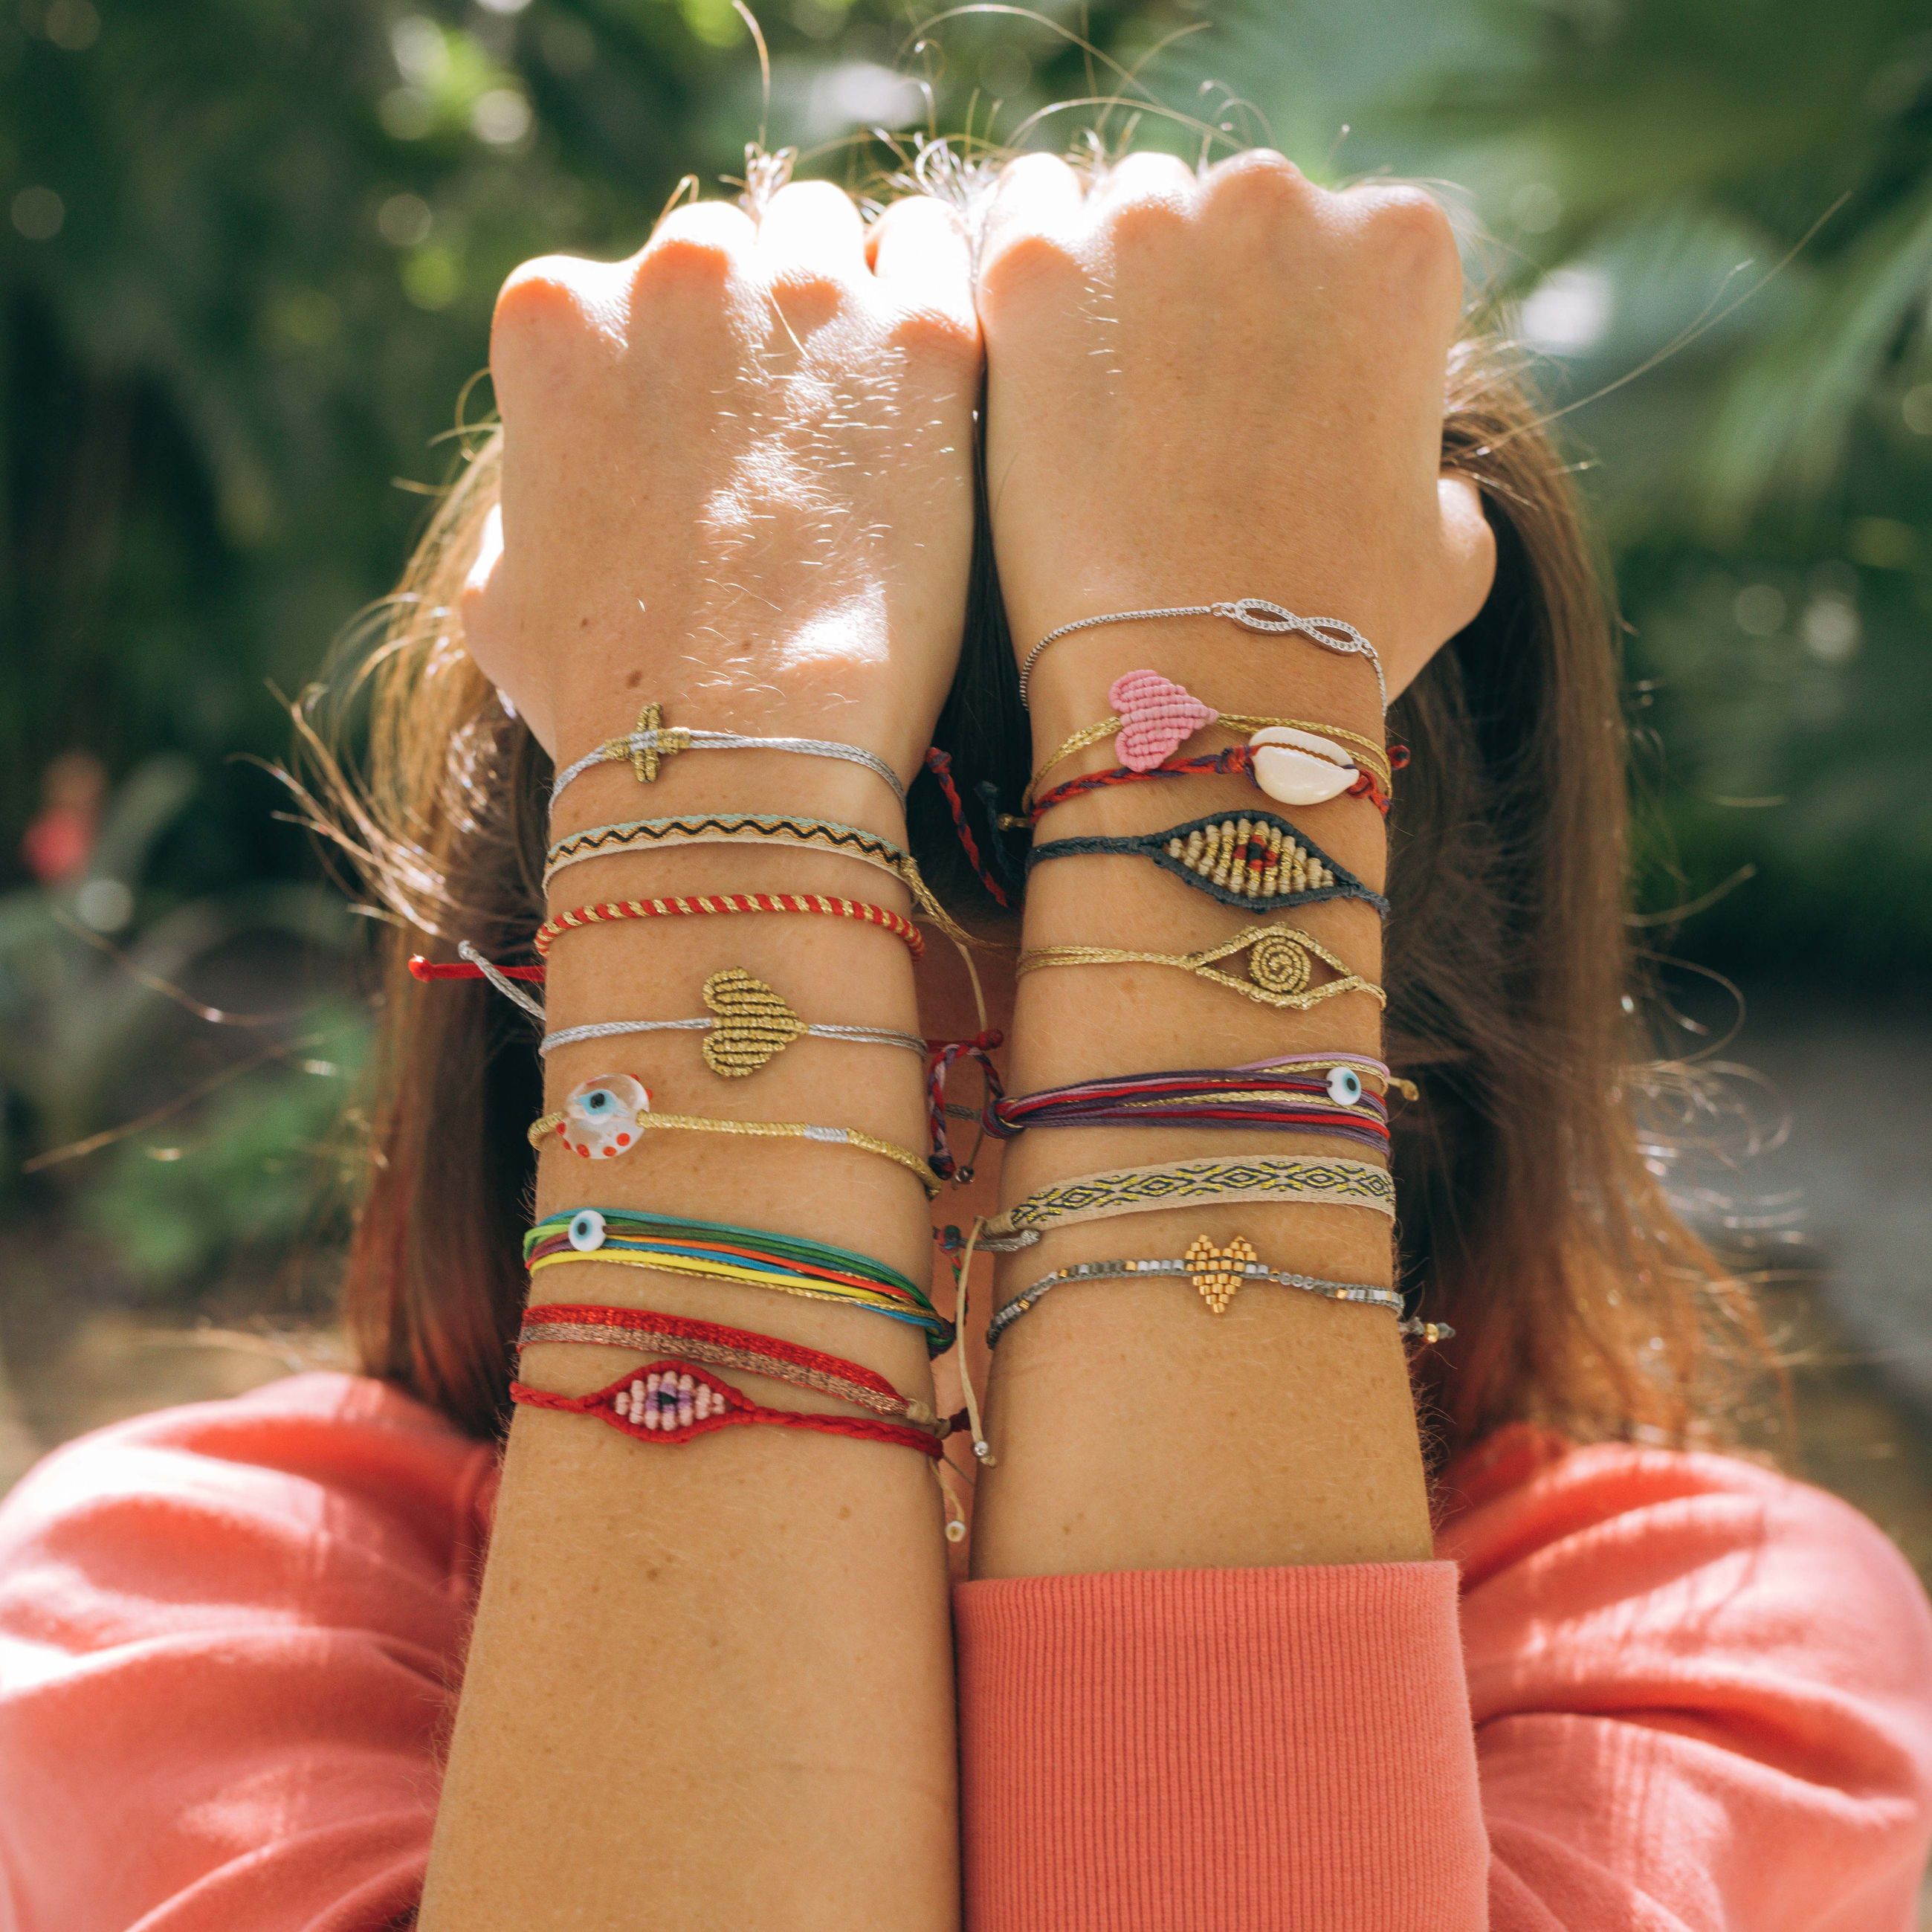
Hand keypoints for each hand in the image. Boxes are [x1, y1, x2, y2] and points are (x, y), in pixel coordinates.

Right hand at [462, 183, 980, 790]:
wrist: (742, 743)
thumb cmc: (609, 691)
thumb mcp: (500, 597)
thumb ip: (522, 504)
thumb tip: (548, 493)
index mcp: (555, 317)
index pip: (626, 291)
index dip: (673, 368)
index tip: (707, 436)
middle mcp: (676, 270)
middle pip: (732, 254)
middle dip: (756, 326)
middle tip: (792, 433)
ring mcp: (804, 291)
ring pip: (831, 241)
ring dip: (843, 305)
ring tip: (863, 413)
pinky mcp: (922, 335)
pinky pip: (935, 255)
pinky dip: (932, 303)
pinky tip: (929, 381)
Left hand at [976, 151, 1494, 704]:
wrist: (1197, 685)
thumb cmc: (1334, 633)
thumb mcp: (1450, 556)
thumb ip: (1444, 483)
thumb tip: (1432, 483)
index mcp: (1398, 245)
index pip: (1347, 240)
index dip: (1310, 324)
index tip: (1278, 398)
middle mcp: (1279, 201)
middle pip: (1232, 214)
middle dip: (1212, 294)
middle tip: (1182, 410)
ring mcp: (1148, 226)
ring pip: (1125, 214)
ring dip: (1120, 282)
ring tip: (1103, 404)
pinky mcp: (1035, 273)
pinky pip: (1020, 223)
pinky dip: (1029, 285)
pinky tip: (1030, 363)